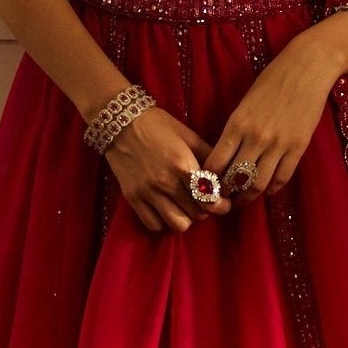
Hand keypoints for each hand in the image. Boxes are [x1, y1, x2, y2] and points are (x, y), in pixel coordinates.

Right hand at [102, 106, 232, 233]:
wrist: (121, 122)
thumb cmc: (159, 126)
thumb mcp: (189, 136)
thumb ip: (209, 156)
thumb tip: (226, 175)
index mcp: (183, 165)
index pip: (210, 199)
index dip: (221, 205)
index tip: (222, 202)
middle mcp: (166, 182)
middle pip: (197, 214)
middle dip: (204, 209)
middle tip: (202, 201)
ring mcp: (148, 192)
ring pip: (178, 225)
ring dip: (186, 218)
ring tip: (184, 207)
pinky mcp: (133, 198)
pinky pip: (154, 225)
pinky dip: (164, 222)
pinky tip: (166, 209)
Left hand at [202, 26, 347, 202]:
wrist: (307, 67)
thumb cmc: (273, 80)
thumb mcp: (245, 102)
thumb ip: (236, 129)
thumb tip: (227, 155)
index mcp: (237, 123)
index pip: (216, 162)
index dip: (209, 180)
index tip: (207, 186)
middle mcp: (255, 137)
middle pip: (235, 178)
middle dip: (227, 193)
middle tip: (224, 199)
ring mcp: (278, 143)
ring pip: (258, 183)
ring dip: (249, 196)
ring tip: (244, 199)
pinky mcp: (298, 146)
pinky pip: (282, 177)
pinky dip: (272, 188)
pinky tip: (268, 189)